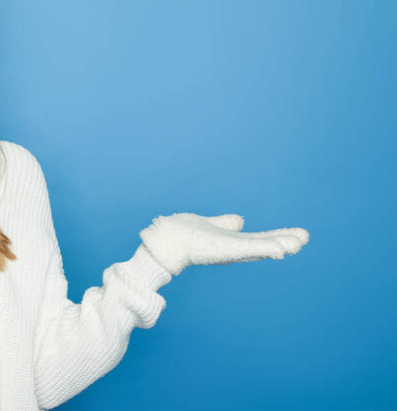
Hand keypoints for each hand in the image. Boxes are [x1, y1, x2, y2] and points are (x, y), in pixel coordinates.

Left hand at [139, 212, 308, 275]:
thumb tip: (240, 220)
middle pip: (264, 245)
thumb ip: (225, 223)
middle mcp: (233, 249)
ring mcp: (231, 250)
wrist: (167, 240)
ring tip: (300, 242)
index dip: (277, 238)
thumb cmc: (184, 233)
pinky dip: (267, 248)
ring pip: (261, 248)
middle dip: (284, 241)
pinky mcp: (227, 249)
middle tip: (305, 238)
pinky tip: (282, 250)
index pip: (259, 240)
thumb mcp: (210, 224)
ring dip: (281, 245)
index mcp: (231, 242)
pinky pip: (251, 248)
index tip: (298, 236)